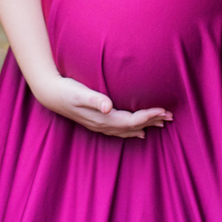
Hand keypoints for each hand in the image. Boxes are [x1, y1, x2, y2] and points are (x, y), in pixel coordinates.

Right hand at [33, 74, 171, 138]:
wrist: (50, 94)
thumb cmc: (66, 90)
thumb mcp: (79, 92)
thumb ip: (94, 99)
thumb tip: (107, 107)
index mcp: (102, 118)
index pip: (131, 120)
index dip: (148, 116)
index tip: (163, 110)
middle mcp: (103, 125)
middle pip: (133, 127)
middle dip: (152, 121)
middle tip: (171, 117)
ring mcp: (100, 126)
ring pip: (128, 130)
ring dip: (145, 126)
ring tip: (161, 124)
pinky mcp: (97, 122)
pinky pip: (120, 131)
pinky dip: (132, 131)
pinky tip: (139, 132)